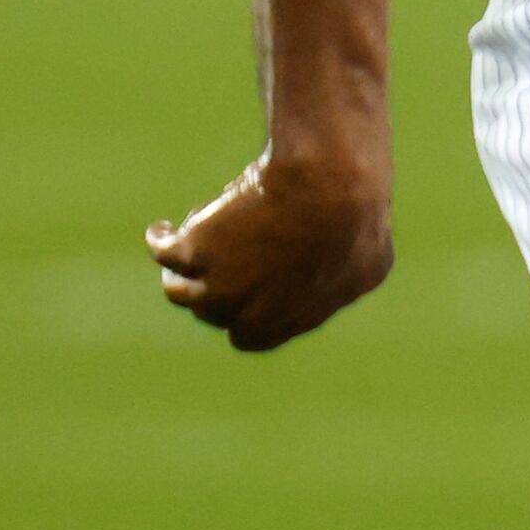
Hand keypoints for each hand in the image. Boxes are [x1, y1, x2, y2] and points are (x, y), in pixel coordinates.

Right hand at [150, 150, 395, 351]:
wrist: (328, 193)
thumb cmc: (357, 223)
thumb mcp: (368, 263)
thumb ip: (343, 279)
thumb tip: (336, 278)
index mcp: (285, 323)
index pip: (251, 336)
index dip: (246, 314)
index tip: (246, 292)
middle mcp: (244, 314)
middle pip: (213, 311)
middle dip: (213, 290)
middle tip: (218, 261)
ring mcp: (215, 287)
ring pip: (180, 290)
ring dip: (180, 272)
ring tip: (183, 246)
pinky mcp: (192, 253)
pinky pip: (164, 252)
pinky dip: (160, 240)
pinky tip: (161, 230)